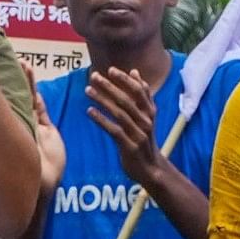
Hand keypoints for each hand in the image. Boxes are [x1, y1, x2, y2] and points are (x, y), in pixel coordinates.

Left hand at [88, 61, 165, 180]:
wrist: (151, 169)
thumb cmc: (145, 139)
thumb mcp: (147, 116)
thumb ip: (142, 94)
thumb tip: (134, 71)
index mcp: (150, 112)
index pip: (139, 91)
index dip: (125, 80)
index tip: (110, 70)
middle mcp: (146, 121)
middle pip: (127, 100)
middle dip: (109, 86)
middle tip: (94, 76)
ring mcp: (139, 134)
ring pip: (119, 114)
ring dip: (102, 100)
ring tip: (88, 90)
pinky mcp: (130, 147)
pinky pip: (114, 130)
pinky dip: (101, 120)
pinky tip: (90, 111)